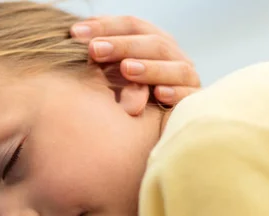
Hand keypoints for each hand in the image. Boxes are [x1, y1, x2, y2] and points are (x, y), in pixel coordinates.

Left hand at [70, 16, 199, 104]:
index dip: (105, 26)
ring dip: (150, 68)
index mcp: (151, 42)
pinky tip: (159, 94)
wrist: (151, 135)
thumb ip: (100, 57)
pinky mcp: (194, 103)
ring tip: (126, 69)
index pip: (132, 25)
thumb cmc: (123, 100)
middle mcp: (173, 56)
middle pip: (153, 43)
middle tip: (94, 50)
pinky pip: (189, 96)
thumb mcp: (109, 76)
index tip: (74, 34)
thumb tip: (75, 35)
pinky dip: (176, 93)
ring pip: (176, 67)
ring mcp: (186, 79)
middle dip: (122, 45)